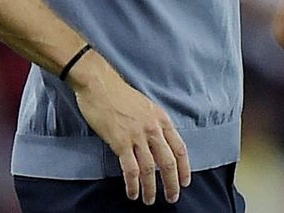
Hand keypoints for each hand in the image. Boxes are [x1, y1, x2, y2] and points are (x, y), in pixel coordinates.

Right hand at [68, 52, 190, 204]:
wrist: (98, 83)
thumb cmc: (118, 93)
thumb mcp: (145, 106)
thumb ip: (153, 124)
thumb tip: (157, 144)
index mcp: (161, 119)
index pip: (180, 148)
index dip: (184, 168)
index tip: (184, 182)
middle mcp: (152, 128)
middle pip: (168, 162)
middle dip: (172, 184)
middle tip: (171, 197)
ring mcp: (137, 135)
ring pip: (150, 169)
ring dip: (151, 188)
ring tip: (149, 200)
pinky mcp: (120, 141)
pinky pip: (131, 169)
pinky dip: (133, 184)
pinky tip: (133, 192)